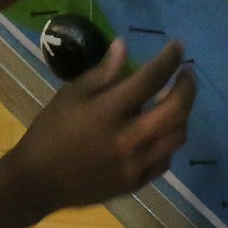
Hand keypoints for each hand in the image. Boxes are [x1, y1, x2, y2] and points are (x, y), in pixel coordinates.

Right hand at [4, 39, 195, 214]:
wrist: (40, 180)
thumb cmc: (51, 131)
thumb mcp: (71, 95)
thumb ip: (102, 73)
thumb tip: (124, 46)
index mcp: (109, 110)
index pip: (151, 78)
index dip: (169, 59)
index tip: (178, 46)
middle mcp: (130, 137)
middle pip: (176, 109)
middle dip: (188, 86)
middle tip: (187, 73)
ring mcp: (137, 163)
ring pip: (177, 136)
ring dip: (182, 114)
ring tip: (174, 101)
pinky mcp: (137, 182)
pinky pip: (166, 159)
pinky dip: (168, 140)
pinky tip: (159, 130)